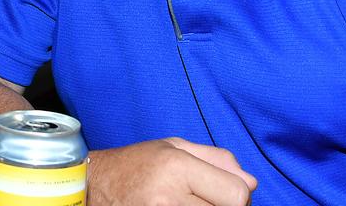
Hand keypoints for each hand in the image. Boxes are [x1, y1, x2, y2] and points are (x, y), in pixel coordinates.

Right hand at [87, 137, 256, 204]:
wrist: (95, 187)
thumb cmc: (136, 164)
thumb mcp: (174, 146)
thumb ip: (217, 159)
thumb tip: (251, 182)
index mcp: (177, 167)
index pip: (237, 194)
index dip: (237, 195)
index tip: (224, 192)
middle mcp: (170, 197)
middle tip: (206, 199)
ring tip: (193, 204)